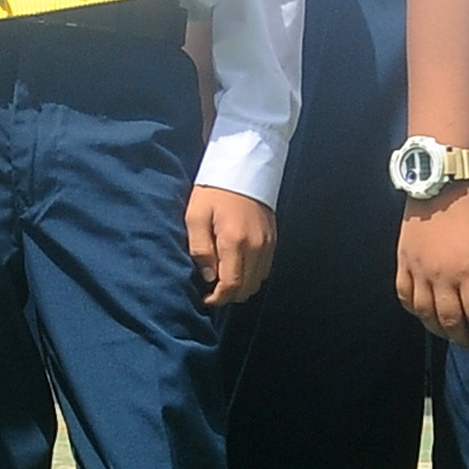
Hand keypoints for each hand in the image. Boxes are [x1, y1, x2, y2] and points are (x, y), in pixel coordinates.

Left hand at [187, 187, 274, 307]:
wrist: (242, 168)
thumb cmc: (213, 191)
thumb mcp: (195, 216)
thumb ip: (200, 249)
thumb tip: (208, 277)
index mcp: (235, 242)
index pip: (232, 285)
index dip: (218, 299)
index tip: (205, 299)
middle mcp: (257, 247)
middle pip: (247, 288)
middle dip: (229, 296)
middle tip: (211, 291)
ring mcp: (268, 244)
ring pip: (258, 282)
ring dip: (241, 287)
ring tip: (221, 279)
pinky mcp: (273, 240)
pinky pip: (265, 269)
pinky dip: (251, 276)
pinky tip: (236, 268)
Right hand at [396, 184, 468, 351]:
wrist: (440, 179)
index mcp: (466, 269)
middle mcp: (439, 274)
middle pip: (450, 320)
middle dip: (464, 338)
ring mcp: (417, 268)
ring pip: (424, 312)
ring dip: (439, 330)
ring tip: (451, 335)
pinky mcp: (403, 259)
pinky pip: (404, 294)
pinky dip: (414, 310)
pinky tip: (425, 315)